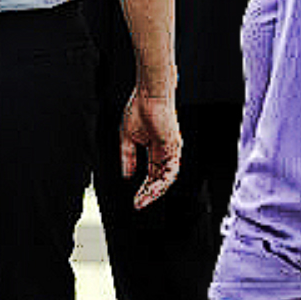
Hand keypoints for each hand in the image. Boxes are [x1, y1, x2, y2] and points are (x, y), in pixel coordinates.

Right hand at [120, 90, 182, 209]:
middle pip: (160, 180)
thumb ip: (128, 157)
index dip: (144, 189)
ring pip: (167, 178)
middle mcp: (165, 152)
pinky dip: (163, 182)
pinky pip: (171, 170)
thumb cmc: (138, 108)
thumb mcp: (127, 138)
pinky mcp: (174, 147)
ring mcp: (171, 150)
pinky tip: (152, 190)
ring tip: (144, 200)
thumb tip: (127, 175)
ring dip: (155, 192)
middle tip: (138, 204)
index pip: (151, 175)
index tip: (135, 200)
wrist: (148, 95)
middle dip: (149, 194)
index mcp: (155, 150)